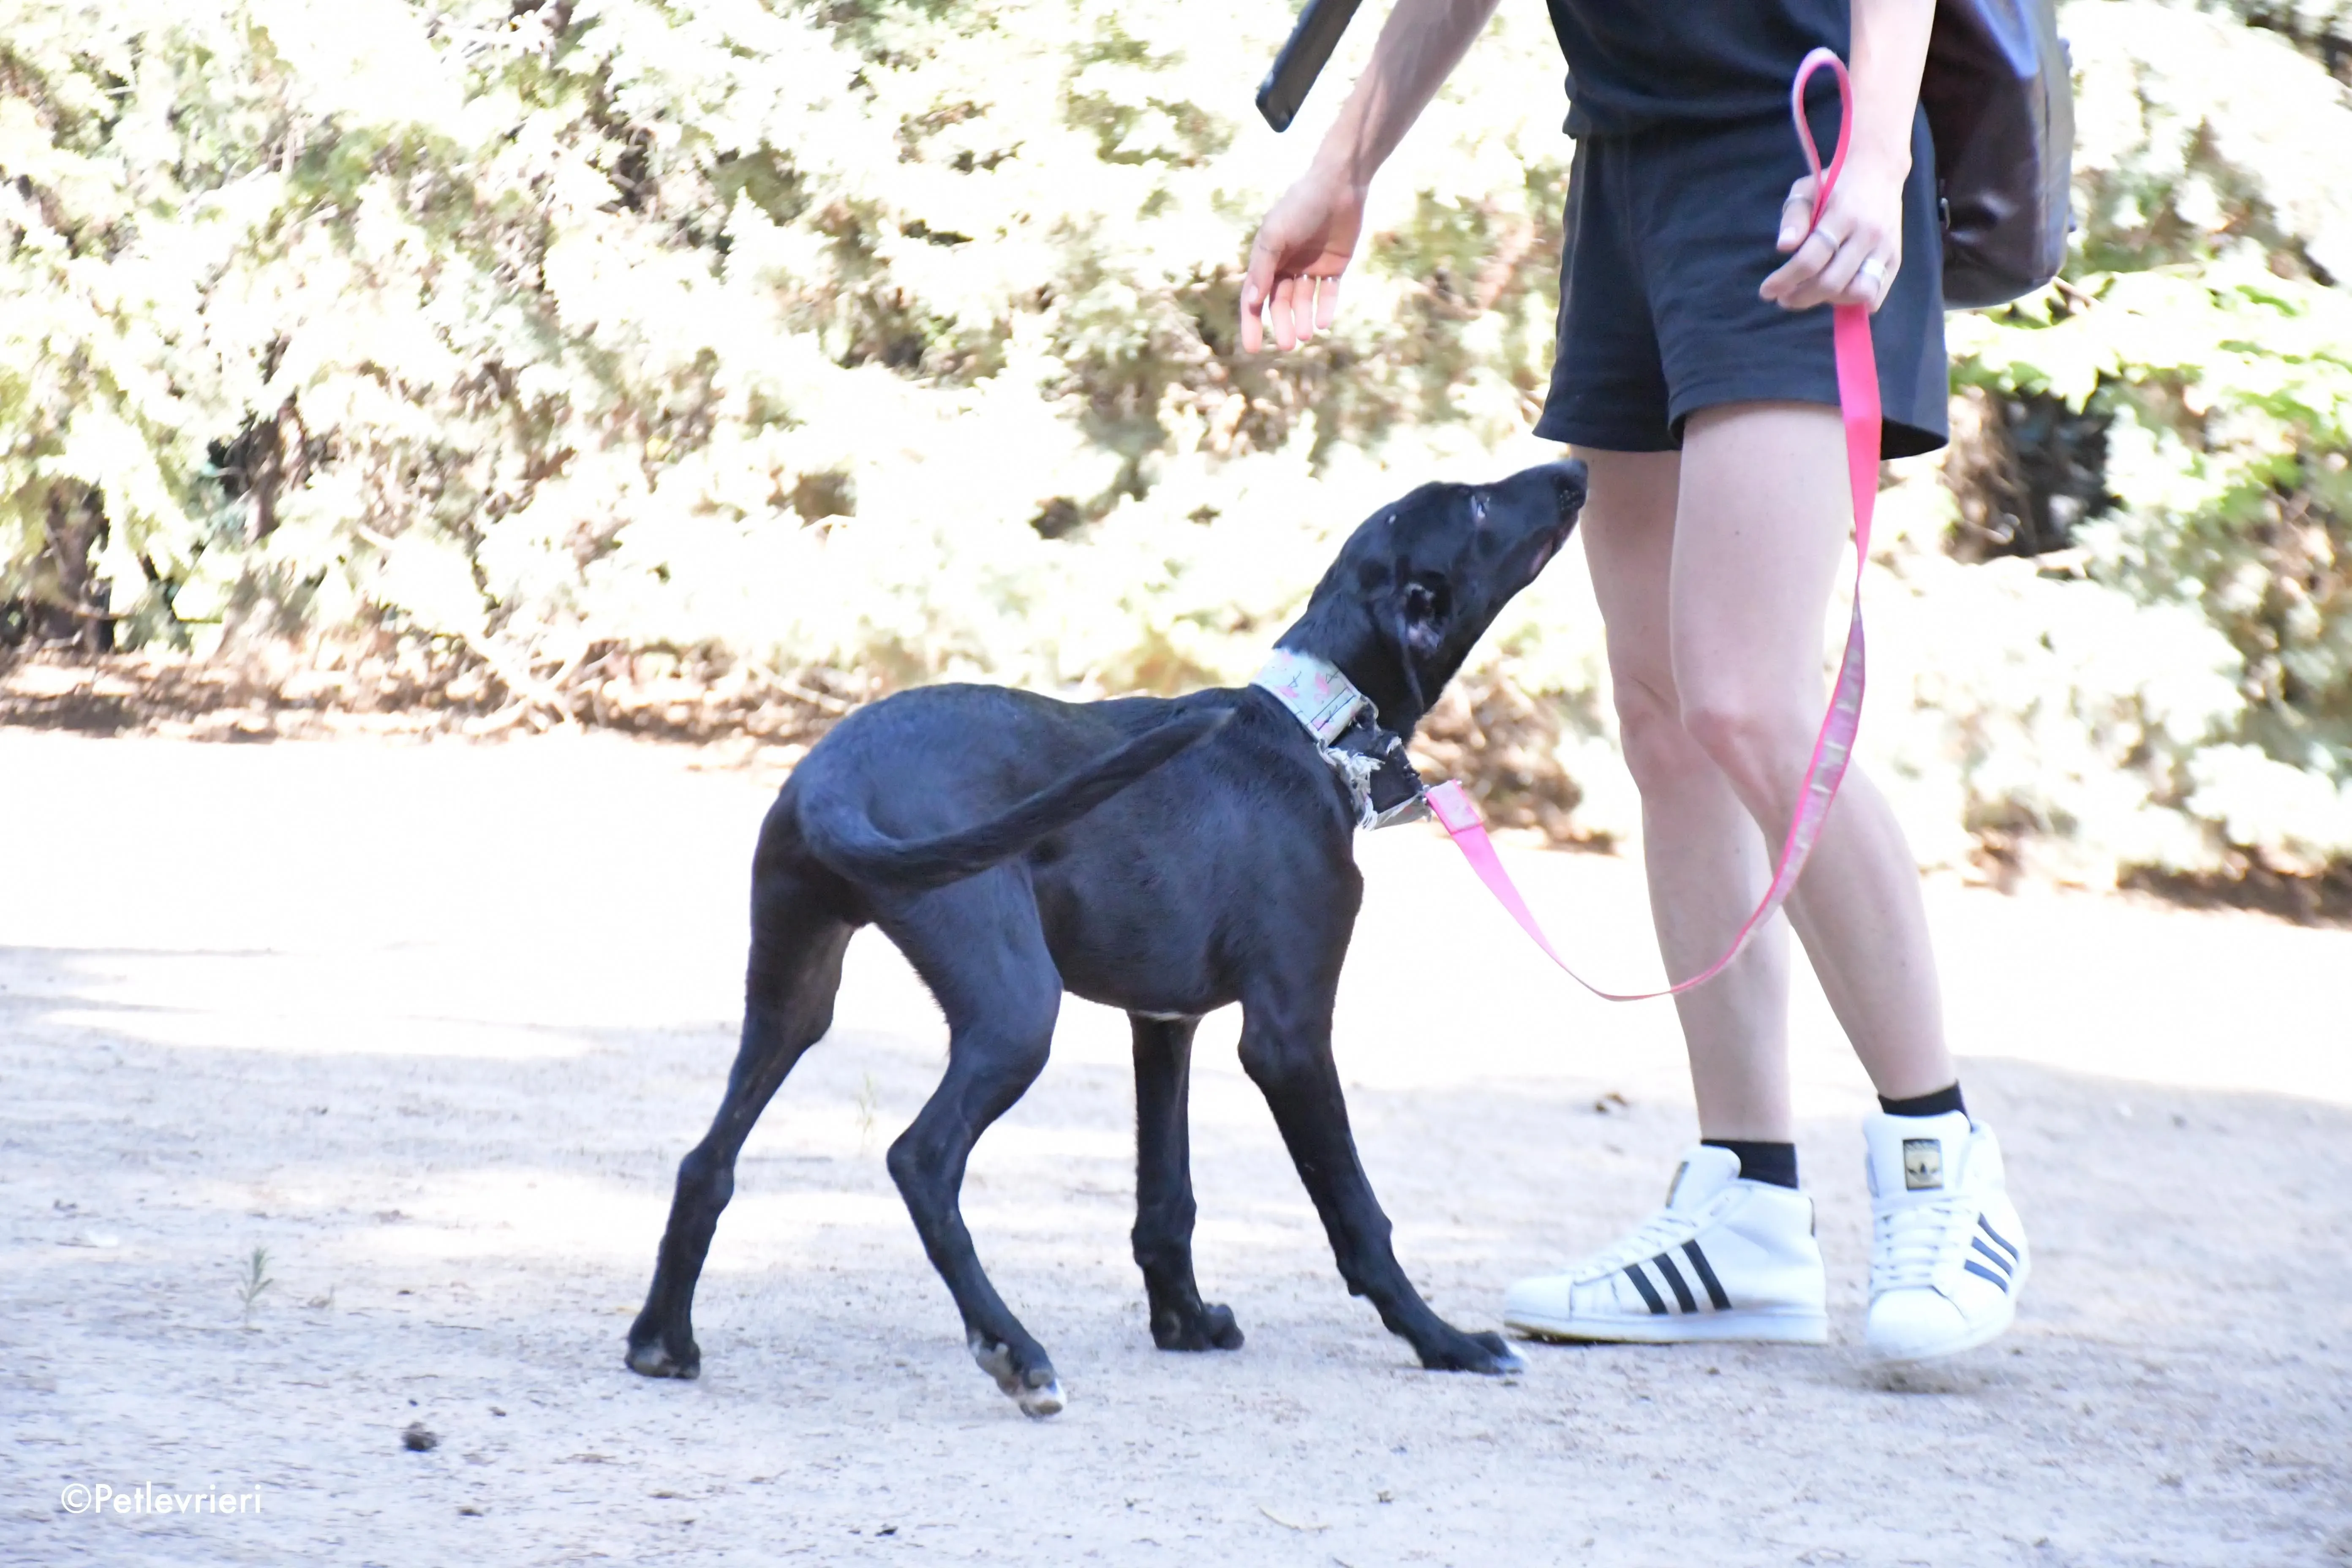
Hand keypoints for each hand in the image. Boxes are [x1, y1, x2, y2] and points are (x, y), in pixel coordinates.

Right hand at [1239, 167, 1366, 351]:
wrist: (1338, 185)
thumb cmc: (1300, 206)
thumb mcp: (1274, 235)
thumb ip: (1262, 267)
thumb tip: (1251, 301)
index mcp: (1267, 258)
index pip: (1255, 297)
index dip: (1252, 322)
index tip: (1253, 348)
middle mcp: (1287, 264)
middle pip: (1280, 303)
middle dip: (1281, 324)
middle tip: (1286, 345)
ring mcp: (1311, 266)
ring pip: (1303, 301)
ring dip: (1302, 319)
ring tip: (1304, 336)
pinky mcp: (1334, 266)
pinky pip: (1328, 293)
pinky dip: (1325, 308)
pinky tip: (1322, 323)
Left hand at [1759, 158, 1904, 312]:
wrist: (1880, 170)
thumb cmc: (1835, 182)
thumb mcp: (1806, 189)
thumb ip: (1794, 216)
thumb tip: (1784, 247)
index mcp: (1842, 215)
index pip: (1811, 259)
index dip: (1785, 280)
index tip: (1767, 291)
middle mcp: (1867, 234)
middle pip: (1831, 282)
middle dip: (1801, 297)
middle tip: (1784, 298)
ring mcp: (1885, 248)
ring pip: (1856, 292)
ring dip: (1829, 301)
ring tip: (1812, 293)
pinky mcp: (1896, 259)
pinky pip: (1876, 295)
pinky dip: (1854, 303)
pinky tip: (1836, 295)